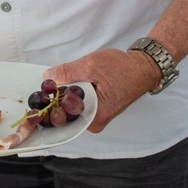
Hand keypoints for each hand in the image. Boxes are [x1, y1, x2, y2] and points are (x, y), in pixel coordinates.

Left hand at [44, 48, 161, 132]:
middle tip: (53, 84)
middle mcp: (95, 122)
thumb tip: (49, 76)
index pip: (63, 118)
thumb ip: (68, 72)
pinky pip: (79, 104)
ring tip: (66, 82)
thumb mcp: (92, 65)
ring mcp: (96, 116)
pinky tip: (73, 84)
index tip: (44, 94)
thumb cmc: (124, 69)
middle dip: (57, 99)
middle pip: (66, 115)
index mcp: (94, 117)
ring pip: (72, 108)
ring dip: (66, 95)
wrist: (142, 68)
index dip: (50, 106)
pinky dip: (74, 94)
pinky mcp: (97, 109)